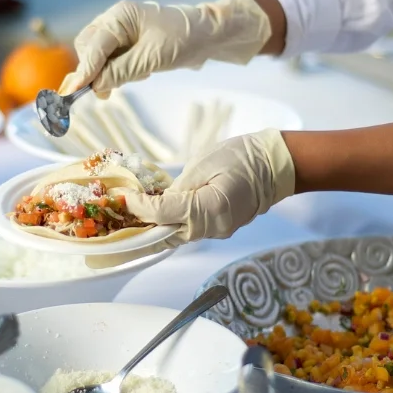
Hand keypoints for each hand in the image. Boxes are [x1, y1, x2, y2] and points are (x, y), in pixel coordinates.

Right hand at [58, 0, 270, 97]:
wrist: (209, 36)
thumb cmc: (184, 40)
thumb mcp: (151, 59)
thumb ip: (120, 72)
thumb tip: (94, 87)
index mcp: (120, 16)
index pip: (93, 46)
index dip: (83, 71)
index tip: (72, 92)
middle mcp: (115, 21)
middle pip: (88, 49)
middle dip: (93, 71)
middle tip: (105, 91)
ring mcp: (120, 32)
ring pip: (97, 57)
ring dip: (106, 73)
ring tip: (131, 79)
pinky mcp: (127, 44)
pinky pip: (111, 61)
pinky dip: (117, 72)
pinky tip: (138, 74)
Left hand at [124, 129, 295, 246]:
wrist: (273, 165)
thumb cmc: (241, 157)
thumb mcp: (204, 164)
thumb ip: (179, 188)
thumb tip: (158, 203)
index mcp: (211, 208)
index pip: (165, 213)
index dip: (141, 207)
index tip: (123, 198)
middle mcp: (214, 227)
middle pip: (169, 234)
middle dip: (143, 226)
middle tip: (119, 218)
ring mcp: (218, 231)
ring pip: (178, 236)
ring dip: (155, 228)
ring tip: (133, 218)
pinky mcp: (219, 229)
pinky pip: (189, 231)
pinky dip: (171, 225)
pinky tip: (156, 217)